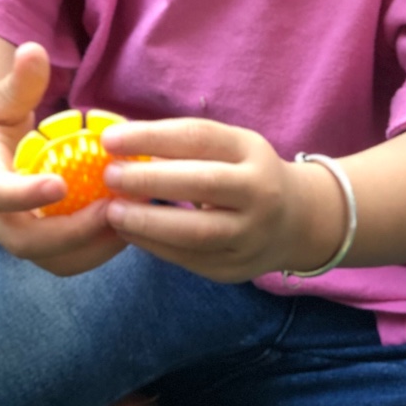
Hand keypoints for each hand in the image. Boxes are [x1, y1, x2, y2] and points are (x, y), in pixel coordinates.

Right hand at [0, 42, 127, 276]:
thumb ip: (19, 82)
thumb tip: (33, 50)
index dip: (24, 194)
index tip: (59, 184)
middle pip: (27, 241)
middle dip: (73, 232)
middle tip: (114, 207)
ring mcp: (19, 234)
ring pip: (54, 259)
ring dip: (95, 245)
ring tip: (133, 215)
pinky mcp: (43, 244)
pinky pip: (72, 258)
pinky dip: (102, 246)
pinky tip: (132, 219)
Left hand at [100, 118, 314, 282]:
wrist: (296, 221)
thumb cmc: (245, 173)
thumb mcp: (229, 148)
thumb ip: (183, 147)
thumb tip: (121, 144)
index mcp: (252, 151)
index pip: (198, 138)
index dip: (151, 136)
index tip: (110, 139)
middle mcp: (259, 192)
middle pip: (201, 183)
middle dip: (149, 179)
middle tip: (110, 176)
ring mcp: (250, 234)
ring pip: (196, 231)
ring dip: (147, 222)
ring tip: (112, 212)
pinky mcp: (235, 269)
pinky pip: (188, 259)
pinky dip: (154, 246)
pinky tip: (130, 234)